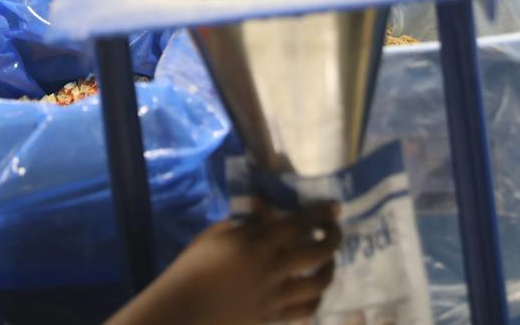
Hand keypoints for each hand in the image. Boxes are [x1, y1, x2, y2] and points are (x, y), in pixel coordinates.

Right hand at [160, 201, 340, 324]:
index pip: (296, 224)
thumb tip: (265, 209)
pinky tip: (314, 290)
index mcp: (255, 245)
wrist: (184, 310)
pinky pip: (306, 310)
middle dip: (333, 239)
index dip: (319, 214)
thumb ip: (245, 224)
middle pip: (316, 253)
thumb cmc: (193, 267)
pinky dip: (316, 298)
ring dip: (329, 269)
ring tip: (327, 261)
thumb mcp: (215, 236)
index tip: (334, 206)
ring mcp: (275, 297)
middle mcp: (272, 270)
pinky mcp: (273, 317)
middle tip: (334, 230)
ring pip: (318, 284)